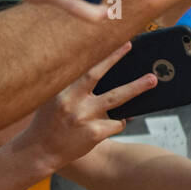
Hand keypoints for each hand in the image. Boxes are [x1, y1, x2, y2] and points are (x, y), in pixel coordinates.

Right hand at [12, 42, 156, 173]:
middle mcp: (71, 101)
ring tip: (152, 80)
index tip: (107, 39)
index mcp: (61, 90)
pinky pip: (117, 122)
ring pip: (116, 98)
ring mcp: (84, 117)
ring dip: (136, 88)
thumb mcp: (52, 99)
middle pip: (96, 74)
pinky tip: (116, 121)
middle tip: (129, 45)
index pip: (79, 66)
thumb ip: (70, 86)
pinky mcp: (94, 133)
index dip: (94, 52)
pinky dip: (120, 120)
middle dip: (115, 58)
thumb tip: (99, 70)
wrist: (38, 151)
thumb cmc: (48, 121)